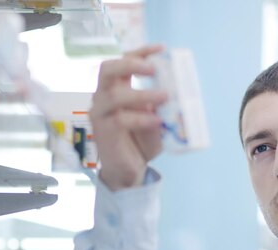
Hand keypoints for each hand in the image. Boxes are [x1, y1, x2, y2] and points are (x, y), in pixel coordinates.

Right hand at [90, 45, 167, 190]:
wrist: (128, 171)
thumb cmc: (140, 142)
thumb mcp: (155, 119)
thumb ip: (161, 106)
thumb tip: (176, 92)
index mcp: (114, 89)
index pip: (122, 61)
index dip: (140, 52)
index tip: (162, 49)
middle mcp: (103, 97)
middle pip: (108, 69)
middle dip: (131, 64)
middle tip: (153, 69)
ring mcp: (101, 114)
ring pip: (115, 94)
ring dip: (142, 94)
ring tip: (164, 97)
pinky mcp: (104, 131)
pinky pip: (120, 119)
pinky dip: (141, 118)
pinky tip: (156, 122)